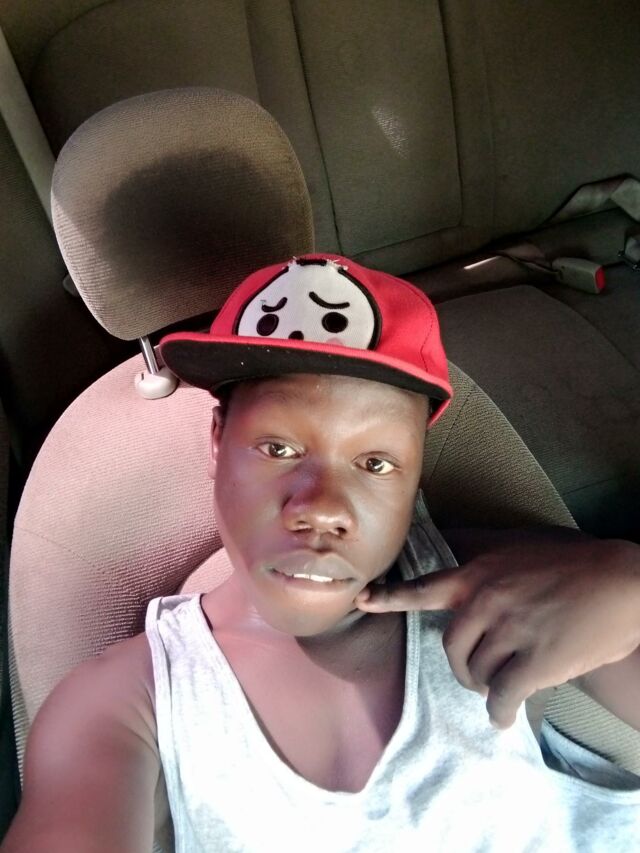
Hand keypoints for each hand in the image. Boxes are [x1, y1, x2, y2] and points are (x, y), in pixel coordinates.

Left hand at [355, 527, 639, 728]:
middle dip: (462, 667)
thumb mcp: (520, 549)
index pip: (423, 588)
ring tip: (502, 686)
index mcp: (478, 575)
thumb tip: (467, 576)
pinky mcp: (533, 661)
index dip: (390, 597)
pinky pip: (503, 695)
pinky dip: (502, 711)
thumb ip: (488, 562)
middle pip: (451, 648)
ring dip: (486, 686)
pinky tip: (506, 716)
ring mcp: (507, 631)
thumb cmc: (575, 562)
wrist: (621, 581)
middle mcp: (484, 601)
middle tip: (477, 674)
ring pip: (477, 672)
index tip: (362, 600)